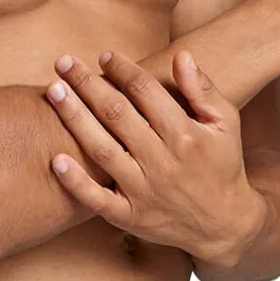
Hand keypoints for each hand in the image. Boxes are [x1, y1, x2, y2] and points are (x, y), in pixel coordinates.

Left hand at [43, 47, 266, 267]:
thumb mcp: (225, 123)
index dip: (122, 69)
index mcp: (185, 135)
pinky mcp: (130, 216)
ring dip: (74, 118)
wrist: (224, 225)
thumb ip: (202, 89)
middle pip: (117, 115)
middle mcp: (162, 162)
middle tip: (63, 62)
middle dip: (87, 84)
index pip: (145, 92)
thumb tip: (181, 55)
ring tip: (54, 91)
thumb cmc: (222, 164)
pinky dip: (76, 182)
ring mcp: (143, 191)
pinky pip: (97, 200)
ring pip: (102, 149)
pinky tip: (55, 160)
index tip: (104, 56)